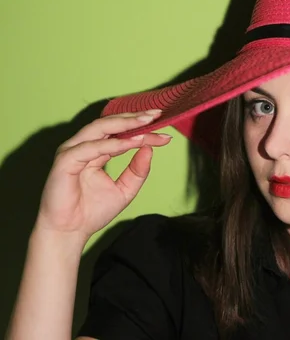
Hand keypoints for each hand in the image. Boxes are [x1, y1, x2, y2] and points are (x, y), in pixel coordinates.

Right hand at [35, 109, 171, 240]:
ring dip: (124, 124)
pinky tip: (131, 143)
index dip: (143, 131)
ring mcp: (72, 152)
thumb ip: (138, 171)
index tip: (165, 134)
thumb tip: (150, 149)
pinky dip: (111, 144)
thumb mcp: (125, 190)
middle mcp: (83, 147)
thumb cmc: (91, 212)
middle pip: (110, 123)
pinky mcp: (65, 161)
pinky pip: (91, 148)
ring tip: (146, 122)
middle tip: (156, 115)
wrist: (70, 233)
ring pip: (100, 128)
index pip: (121, 134)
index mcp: (96, 151)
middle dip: (134, 118)